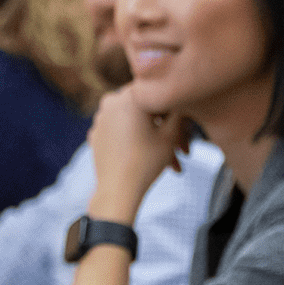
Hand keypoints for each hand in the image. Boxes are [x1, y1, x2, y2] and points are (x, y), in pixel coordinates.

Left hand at [85, 86, 187, 223]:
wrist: (117, 190)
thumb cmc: (147, 161)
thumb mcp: (171, 133)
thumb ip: (178, 108)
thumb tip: (178, 95)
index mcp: (129, 95)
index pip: (159, 93)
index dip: (177, 111)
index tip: (187, 130)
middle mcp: (111, 100)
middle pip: (147, 110)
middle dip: (166, 129)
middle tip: (183, 151)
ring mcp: (100, 117)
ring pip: (135, 123)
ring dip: (153, 138)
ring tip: (170, 162)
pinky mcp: (95, 133)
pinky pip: (120, 132)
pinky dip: (134, 142)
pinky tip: (148, 159)